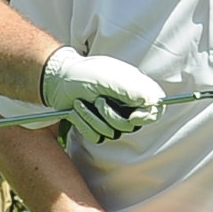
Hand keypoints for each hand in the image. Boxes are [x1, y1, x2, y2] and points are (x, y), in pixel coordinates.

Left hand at [40, 48, 164, 142]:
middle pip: (132, 127)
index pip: (154, 110)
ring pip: (113, 134)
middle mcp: (127, 105)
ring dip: (93, 118)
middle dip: (111, 116)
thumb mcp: (111, 79)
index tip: (133, 116)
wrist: (58, 80)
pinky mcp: (97, 127)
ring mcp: (112, 117)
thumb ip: (136, 90)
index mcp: (135, 90)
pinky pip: (97, 137)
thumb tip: (155, 104)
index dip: (146, 117)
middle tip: (98, 100)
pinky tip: (77, 110)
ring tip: (82, 102)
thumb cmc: (85, 74)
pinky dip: (84, 124)